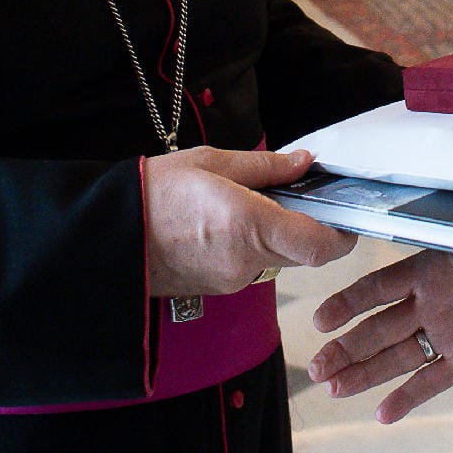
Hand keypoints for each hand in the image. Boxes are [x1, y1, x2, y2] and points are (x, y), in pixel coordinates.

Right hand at [142, 147, 355, 297]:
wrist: (107, 234)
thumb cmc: (155, 192)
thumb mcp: (212, 162)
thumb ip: (266, 166)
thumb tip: (303, 162)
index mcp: (250, 225)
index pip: (321, 245)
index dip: (342, 233)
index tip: (344, 213)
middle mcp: (246, 261)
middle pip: (304, 254)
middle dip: (309, 228)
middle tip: (296, 197)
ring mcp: (232, 280)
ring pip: (278, 260)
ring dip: (277, 237)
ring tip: (249, 204)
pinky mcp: (217, 290)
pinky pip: (252, 268)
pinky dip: (253, 247)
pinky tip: (227, 224)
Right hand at [309, 250, 452, 422]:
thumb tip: (443, 243)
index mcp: (431, 266)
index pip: (379, 286)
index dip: (349, 303)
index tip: (322, 319)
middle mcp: (432, 300)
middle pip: (378, 327)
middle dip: (346, 347)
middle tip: (317, 368)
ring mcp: (448, 331)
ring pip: (397, 356)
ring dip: (365, 372)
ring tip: (334, 388)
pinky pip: (433, 379)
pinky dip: (408, 396)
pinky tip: (382, 412)